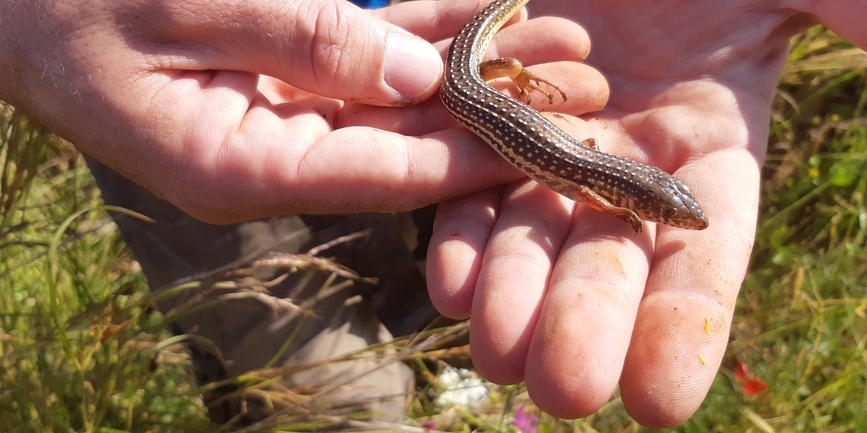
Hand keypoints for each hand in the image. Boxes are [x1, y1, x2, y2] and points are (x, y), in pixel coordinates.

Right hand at [0, 0, 601, 223]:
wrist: (18, 3)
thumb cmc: (71, 4)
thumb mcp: (178, 9)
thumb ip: (299, 41)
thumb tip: (415, 75)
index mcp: (245, 169)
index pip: (387, 172)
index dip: (475, 154)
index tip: (555, 141)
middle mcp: (278, 157)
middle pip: (407, 142)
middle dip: (497, 112)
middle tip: (587, 86)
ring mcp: (283, 121)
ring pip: (400, 100)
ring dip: (478, 72)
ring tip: (565, 46)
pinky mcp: (285, 82)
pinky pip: (370, 63)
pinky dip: (427, 41)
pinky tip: (489, 20)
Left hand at [425, 0, 864, 426]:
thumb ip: (853, 22)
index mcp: (712, 155)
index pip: (704, 263)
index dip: (684, 332)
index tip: (660, 400)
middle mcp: (627, 171)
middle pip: (605, 266)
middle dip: (584, 329)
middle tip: (564, 391)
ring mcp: (553, 150)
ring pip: (530, 241)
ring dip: (512, 301)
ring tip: (497, 352)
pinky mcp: (490, 122)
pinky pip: (470, 191)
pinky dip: (461, 238)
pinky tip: (451, 285)